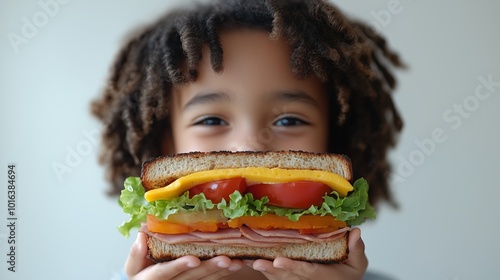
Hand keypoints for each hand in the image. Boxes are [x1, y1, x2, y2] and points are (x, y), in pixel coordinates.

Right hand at [125, 232, 242, 279]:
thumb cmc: (141, 272)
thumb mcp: (133, 266)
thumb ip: (137, 253)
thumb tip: (141, 236)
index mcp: (151, 279)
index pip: (165, 272)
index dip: (180, 266)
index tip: (194, 259)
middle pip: (190, 278)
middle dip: (208, 268)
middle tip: (225, 259)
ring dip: (220, 271)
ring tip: (235, 262)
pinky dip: (222, 273)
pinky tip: (234, 265)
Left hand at [244, 228, 367, 279]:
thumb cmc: (347, 275)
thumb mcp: (357, 265)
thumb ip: (357, 250)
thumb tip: (356, 232)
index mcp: (320, 276)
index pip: (305, 271)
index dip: (291, 267)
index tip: (279, 261)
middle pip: (286, 276)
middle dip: (271, 269)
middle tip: (257, 262)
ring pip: (276, 276)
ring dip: (263, 269)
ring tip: (250, 260)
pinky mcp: (287, 277)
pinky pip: (273, 275)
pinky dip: (262, 268)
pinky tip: (248, 258)